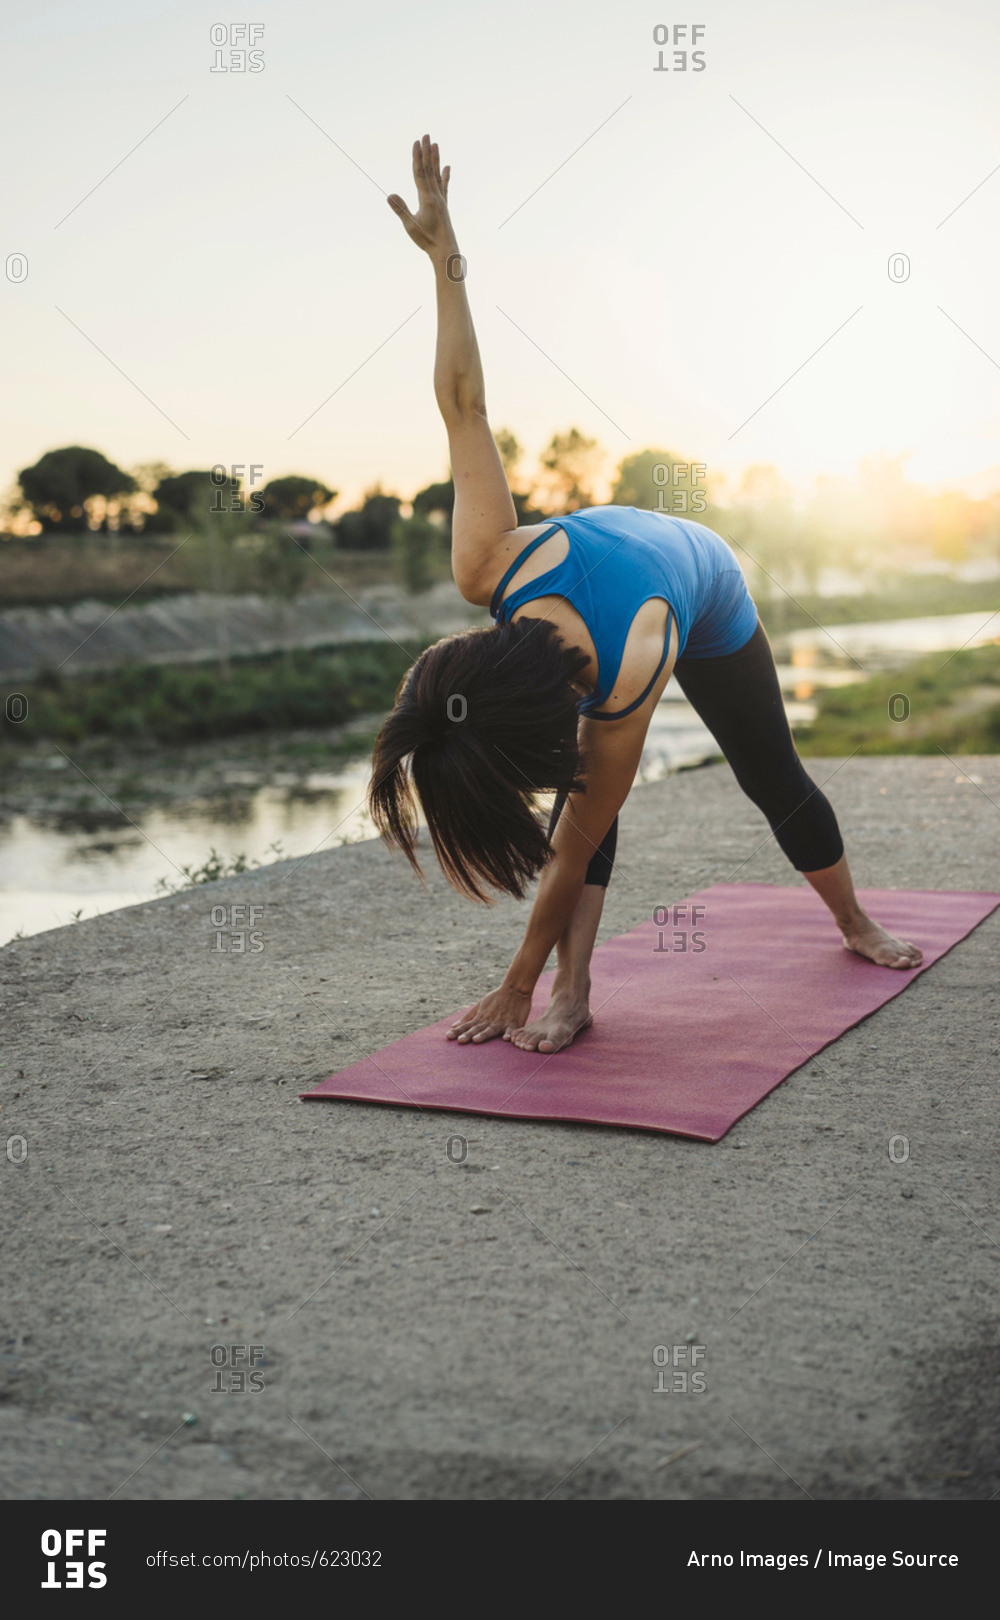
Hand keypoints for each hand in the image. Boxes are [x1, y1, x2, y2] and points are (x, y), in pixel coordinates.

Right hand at [387, 133, 455, 259]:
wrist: (446, 251)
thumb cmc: (427, 240)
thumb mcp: (410, 226)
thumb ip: (401, 210)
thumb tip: (389, 196)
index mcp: (427, 199)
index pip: (420, 173)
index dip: (417, 157)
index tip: (416, 142)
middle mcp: (436, 196)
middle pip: (429, 169)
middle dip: (427, 152)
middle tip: (427, 135)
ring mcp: (441, 200)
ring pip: (437, 175)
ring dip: (435, 159)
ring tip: (436, 144)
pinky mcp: (444, 205)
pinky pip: (444, 186)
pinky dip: (445, 176)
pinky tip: (447, 167)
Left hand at [446, 985, 532, 1044]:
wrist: (515, 988)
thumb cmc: (497, 997)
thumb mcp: (481, 1004)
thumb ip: (468, 1016)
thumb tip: (453, 1025)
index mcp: (481, 1018)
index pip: (466, 1026)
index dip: (457, 1031)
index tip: (448, 1036)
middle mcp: (489, 1021)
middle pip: (476, 1029)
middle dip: (468, 1035)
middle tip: (460, 1040)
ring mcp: (501, 1022)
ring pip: (491, 1030)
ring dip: (484, 1035)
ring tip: (476, 1039)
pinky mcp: (514, 1023)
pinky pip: (511, 1030)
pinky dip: (509, 1034)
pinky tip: (506, 1039)